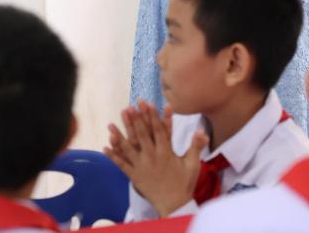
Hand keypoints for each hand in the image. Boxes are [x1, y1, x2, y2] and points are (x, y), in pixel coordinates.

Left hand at [104, 100, 206, 216]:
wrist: (174, 205)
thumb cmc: (184, 183)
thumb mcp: (193, 164)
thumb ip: (196, 146)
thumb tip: (203, 130)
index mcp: (166, 153)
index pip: (158, 130)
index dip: (153, 116)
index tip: (148, 103)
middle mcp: (152, 157)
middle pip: (142, 135)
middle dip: (135, 120)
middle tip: (129, 107)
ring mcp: (141, 167)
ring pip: (128, 148)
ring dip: (119, 135)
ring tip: (111, 124)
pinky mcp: (134, 176)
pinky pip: (122, 165)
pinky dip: (113, 156)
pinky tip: (105, 147)